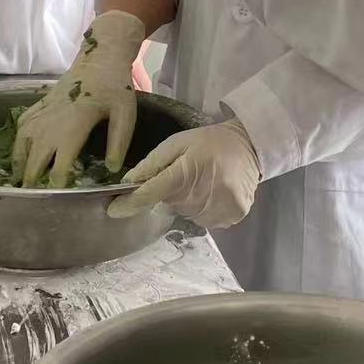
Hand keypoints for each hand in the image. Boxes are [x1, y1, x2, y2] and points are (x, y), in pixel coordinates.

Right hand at [12, 10, 144, 186]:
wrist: (101, 54)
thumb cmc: (115, 85)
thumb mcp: (125, 112)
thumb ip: (119, 140)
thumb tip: (111, 168)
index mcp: (76, 121)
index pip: (62, 154)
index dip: (58, 175)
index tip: (56, 190)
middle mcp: (55, 117)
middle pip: (37, 150)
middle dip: (32, 173)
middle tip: (30, 193)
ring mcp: (45, 108)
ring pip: (24, 136)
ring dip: (19, 157)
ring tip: (18, 177)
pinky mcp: (42, 101)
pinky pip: (24, 121)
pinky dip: (18, 137)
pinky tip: (19, 148)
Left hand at [106, 118, 259, 225]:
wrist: (250, 145)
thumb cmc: (209, 142)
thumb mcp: (177, 143)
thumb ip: (152, 163)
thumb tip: (128, 182)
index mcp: (185, 174)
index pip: (150, 195)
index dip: (129, 204)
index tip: (114, 209)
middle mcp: (202, 195)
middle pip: (169, 205)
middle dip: (171, 193)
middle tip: (186, 175)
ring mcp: (219, 209)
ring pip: (188, 214)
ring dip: (189, 202)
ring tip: (203, 182)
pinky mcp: (232, 216)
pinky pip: (206, 220)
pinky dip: (205, 209)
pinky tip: (214, 192)